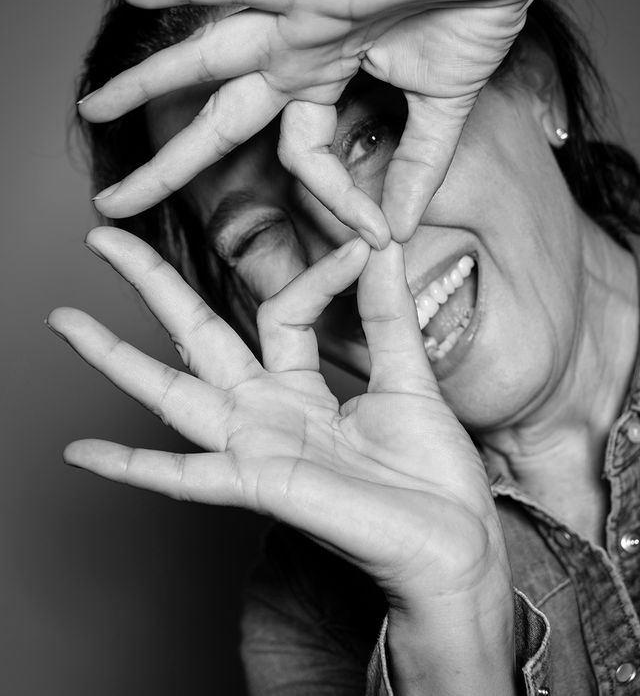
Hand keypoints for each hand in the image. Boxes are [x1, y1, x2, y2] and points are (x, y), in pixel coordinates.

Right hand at [47, 227, 506, 608]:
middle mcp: (265, 410)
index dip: (317, 273)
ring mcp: (255, 447)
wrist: (454, 542)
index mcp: (299, 384)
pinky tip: (80, 453)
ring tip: (62, 322)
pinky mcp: (260, 485)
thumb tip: (383, 243)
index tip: (362, 243)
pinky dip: (132, 466)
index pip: (283, 307)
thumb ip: (386, 314)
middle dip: (149, 285)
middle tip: (105, 238)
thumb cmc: (430, 470)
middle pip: (193, 335)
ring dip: (114, 359)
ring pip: (171, 393)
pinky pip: (186, 476)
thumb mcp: (407, 376)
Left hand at [79, 0, 554, 243]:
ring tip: (90, 106)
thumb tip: (398, 228)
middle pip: (218, 118)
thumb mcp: (439, 113)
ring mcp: (301, 20)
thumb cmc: (474, 16)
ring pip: (209, 57)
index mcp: (326, 83)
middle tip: (115, 200)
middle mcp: (300, 54)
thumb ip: (414, 167)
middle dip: (167, 163)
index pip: (306, 159)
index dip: (337, 202)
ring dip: (146, 82)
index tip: (377, 234)